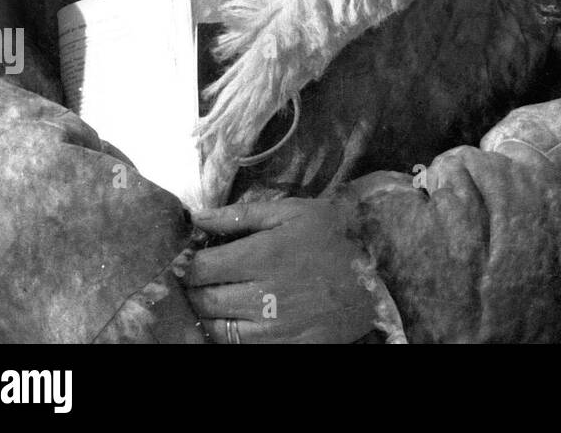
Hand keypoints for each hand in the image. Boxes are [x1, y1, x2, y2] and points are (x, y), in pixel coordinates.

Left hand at [183, 198, 376, 343]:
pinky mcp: (279, 347)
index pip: (201, 268)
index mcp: (262, 256)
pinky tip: (236, 319)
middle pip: (202, 300)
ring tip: (217, 299)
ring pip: (213, 328)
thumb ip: (242, 214)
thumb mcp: (294, 213)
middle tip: (202, 281)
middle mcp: (261, 295)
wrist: (370, 282)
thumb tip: (197, 218)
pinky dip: (228, 334)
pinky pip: (236, 346)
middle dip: (196, 290)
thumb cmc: (330, 240)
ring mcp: (270, 329)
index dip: (189, 265)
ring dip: (208, 314)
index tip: (192, 260)